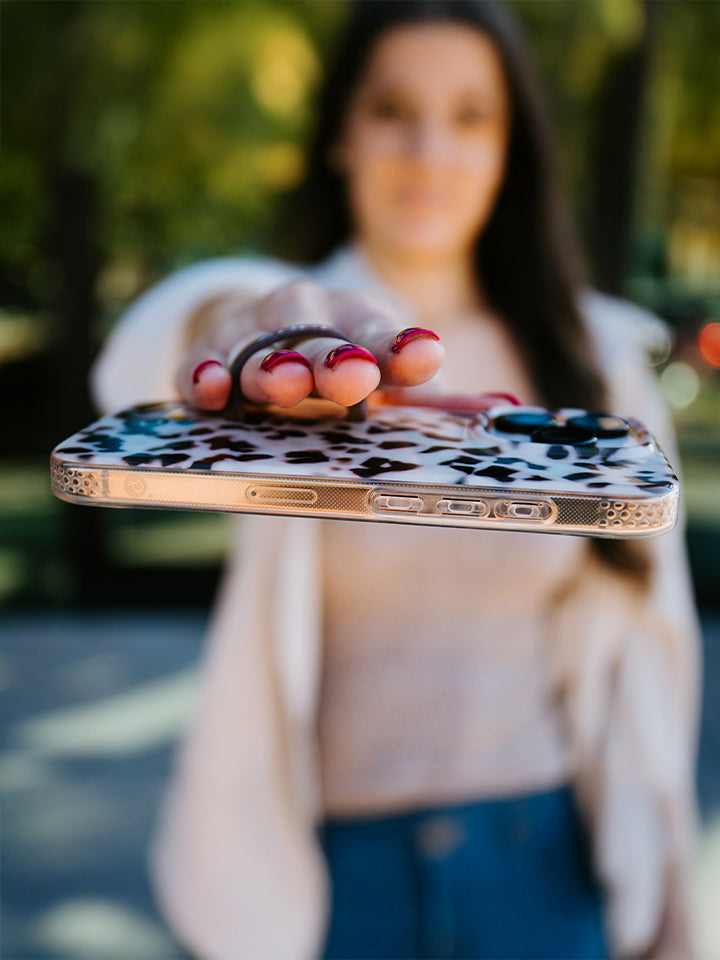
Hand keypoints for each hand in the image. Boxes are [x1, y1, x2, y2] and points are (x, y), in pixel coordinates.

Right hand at [176, 280, 443, 412]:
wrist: (270, 335)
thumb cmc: (340, 364)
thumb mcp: (385, 376)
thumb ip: (432, 398)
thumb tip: (505, 412)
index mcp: (357, 321)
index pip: (381, 331)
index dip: (402, 346)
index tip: (425, 356)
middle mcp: (305, 318)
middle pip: (316, 332)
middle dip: (333, 356)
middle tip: (352, 374)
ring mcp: (253, 333)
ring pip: (257, 344)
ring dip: (269, 365)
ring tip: (280, 384)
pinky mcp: (208, 354)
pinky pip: (200, 362)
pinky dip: (203, 374)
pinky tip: (210, 390)